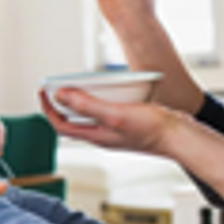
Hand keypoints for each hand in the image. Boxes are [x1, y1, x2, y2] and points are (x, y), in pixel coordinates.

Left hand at [39, 88, 184, 155]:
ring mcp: (115, 130)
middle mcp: (103, 135)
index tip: (42, 92)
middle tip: (54, 87)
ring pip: (89, 116)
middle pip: (72, 121)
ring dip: (79, 101)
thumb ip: (86, 105)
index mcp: (95, 136)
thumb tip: (60, 96)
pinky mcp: (128, 124)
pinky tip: (106, 91)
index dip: (48, 109)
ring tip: (76, 86)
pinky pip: (105, 111)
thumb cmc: (152, 130)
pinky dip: (99, 100)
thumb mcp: (114, 114)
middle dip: (60, 104)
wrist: (181, 137)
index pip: (61, 125)